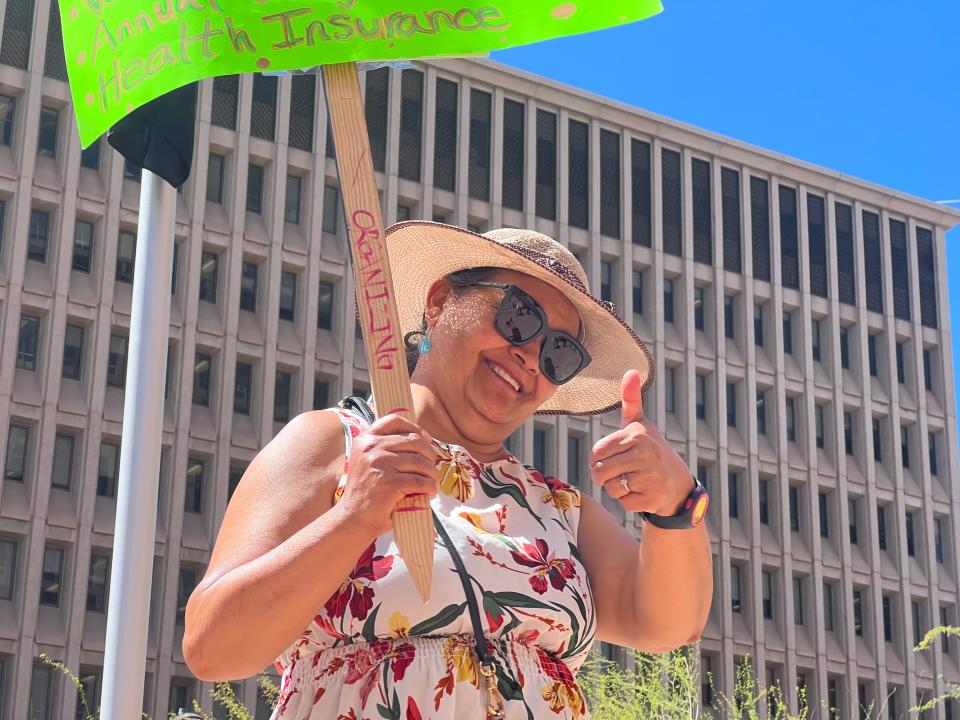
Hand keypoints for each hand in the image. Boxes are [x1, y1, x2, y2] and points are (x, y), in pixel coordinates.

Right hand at [338, 413, 438, 536]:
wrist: (353, 518)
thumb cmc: (365, 491)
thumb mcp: (367, 461)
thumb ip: (384, 447)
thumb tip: (420, 438)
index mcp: (365, 439)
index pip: (394, 421)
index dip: (415, 428)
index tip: (426, 439)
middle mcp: (371, 448)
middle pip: (413, 441)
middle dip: (429, 453)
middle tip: (432, 465)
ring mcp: (380, 465)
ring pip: (419, 461)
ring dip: (431, 472)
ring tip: (432, 480)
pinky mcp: (390, 484)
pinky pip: (419, 481)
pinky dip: (429, 486)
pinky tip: (430, 491)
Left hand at [589, 370, 693, 515]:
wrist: (678, 483)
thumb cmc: (651, 450)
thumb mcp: (641, 425)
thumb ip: (631, 400)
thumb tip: (631, 370)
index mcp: (636, 436)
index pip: (597, 452)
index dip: (598, 459)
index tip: (611, 457)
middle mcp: (644, 455)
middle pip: (600, 472)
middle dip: (604, 476)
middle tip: (618, 472)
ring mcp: (650, 478)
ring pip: (611, 489)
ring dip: (616, 489)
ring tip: (630, 481)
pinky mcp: (652, 499)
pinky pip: (624, 503)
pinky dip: (628, 501)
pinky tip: (641, 492)